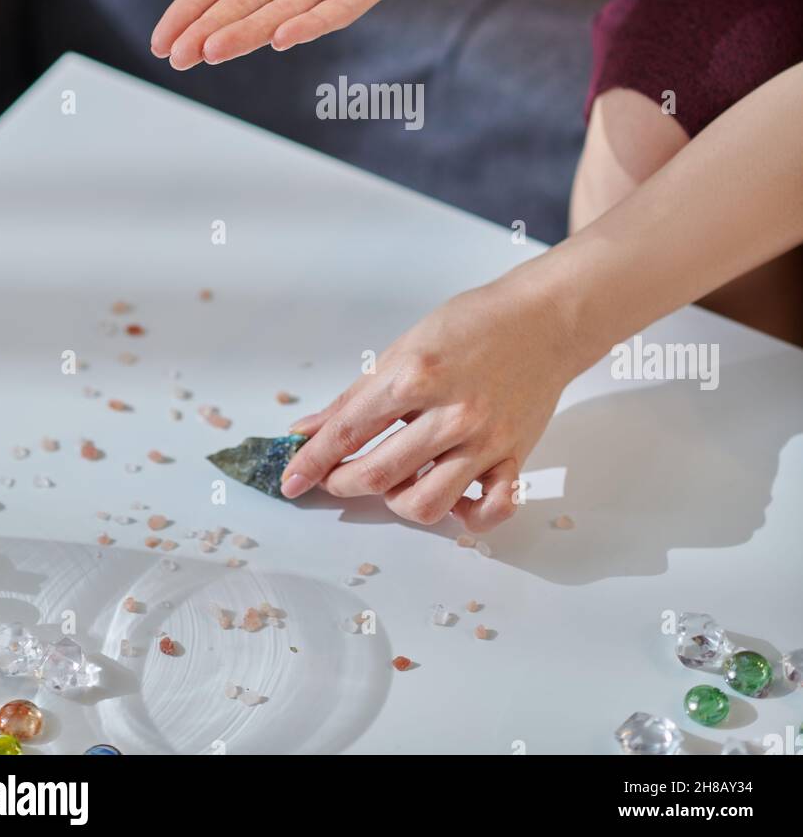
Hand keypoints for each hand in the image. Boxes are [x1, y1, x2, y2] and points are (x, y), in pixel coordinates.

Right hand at [151, 0, 481, 67]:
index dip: (193, 5)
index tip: (162, 41)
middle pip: (247, 0)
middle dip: (212, 28)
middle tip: (179, 60)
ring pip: (286, 11)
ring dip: (250, 32)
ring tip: (213, 53)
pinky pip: (343, 5)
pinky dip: (314, 22)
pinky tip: (283, 39)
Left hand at [280, 270, 571, 532]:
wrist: (545, 318)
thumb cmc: (473, 323)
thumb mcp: (404, 346)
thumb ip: (357, 395)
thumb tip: (309, 429)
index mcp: (415, 376)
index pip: (348, 431)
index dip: (312, 460)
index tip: (290, 481)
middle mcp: (450, 413)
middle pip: (379, 474)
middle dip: (344, 484)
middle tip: (336, 479)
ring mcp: (485, 439)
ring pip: (427, 503)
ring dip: (396, 503)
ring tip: (393, 484)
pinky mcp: (514, 456)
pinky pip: (489, 510)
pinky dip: (465, 518)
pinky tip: (450, 500)